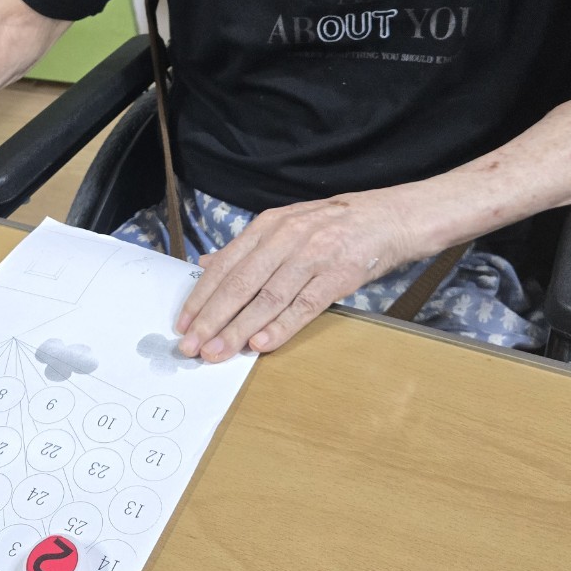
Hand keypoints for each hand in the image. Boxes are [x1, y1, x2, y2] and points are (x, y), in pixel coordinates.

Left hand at [175, 191, 416, 361]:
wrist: (388, 218)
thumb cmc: (332, 226)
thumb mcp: (285, 225)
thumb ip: (247, 248)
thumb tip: (207, 263)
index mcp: (267, 227)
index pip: (225, 266)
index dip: (201, 297)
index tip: (183, 324)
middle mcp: (285, 239)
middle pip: (240, 284)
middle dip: (211, 319)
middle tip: (192, 347)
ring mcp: (312, 256)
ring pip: (267, 298)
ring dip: (238, 330)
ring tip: (217, 352)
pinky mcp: (337, 275)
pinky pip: (304, 306)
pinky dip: (281, 327)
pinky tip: (261, 345)